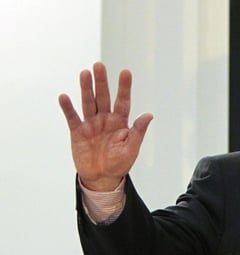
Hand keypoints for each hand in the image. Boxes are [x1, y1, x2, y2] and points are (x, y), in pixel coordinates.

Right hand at [58, 62, 152, 191]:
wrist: (102, 178)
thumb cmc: (119, 163)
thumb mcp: (131, 149)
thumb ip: (138, 131)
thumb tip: (148, 115)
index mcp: (120, 122)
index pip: (123, 101)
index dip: (124, 87)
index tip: (125, 71)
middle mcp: (105, 119)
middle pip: (103, 97)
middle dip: (101, 82)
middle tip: (99, 65)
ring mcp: (91, 124)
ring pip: (88, 103)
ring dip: (86, 88)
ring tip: (85, 73)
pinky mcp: (78, 132)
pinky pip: (72, 117)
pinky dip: (68, 108)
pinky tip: (64, 97)